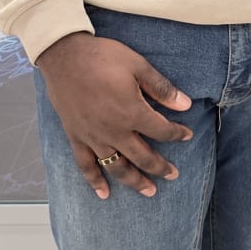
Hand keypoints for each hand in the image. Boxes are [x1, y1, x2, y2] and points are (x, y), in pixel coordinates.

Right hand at [35, 32, 193, 198]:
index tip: (187, 135)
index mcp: (132, 112)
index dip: (177, 134)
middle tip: (173, 174)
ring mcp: (93, 137)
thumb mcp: (138, 66)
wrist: (64, 55)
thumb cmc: (102, 57)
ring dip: (135, 181)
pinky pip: (86, 165)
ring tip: (149, 191)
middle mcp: (114, 131)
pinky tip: (104, 194)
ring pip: (117, 167)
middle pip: (143, 157)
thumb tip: (185, 104)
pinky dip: (95, 181)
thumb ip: (162, 88)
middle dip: (160, 167)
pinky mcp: (76, 136)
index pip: (162, 131)